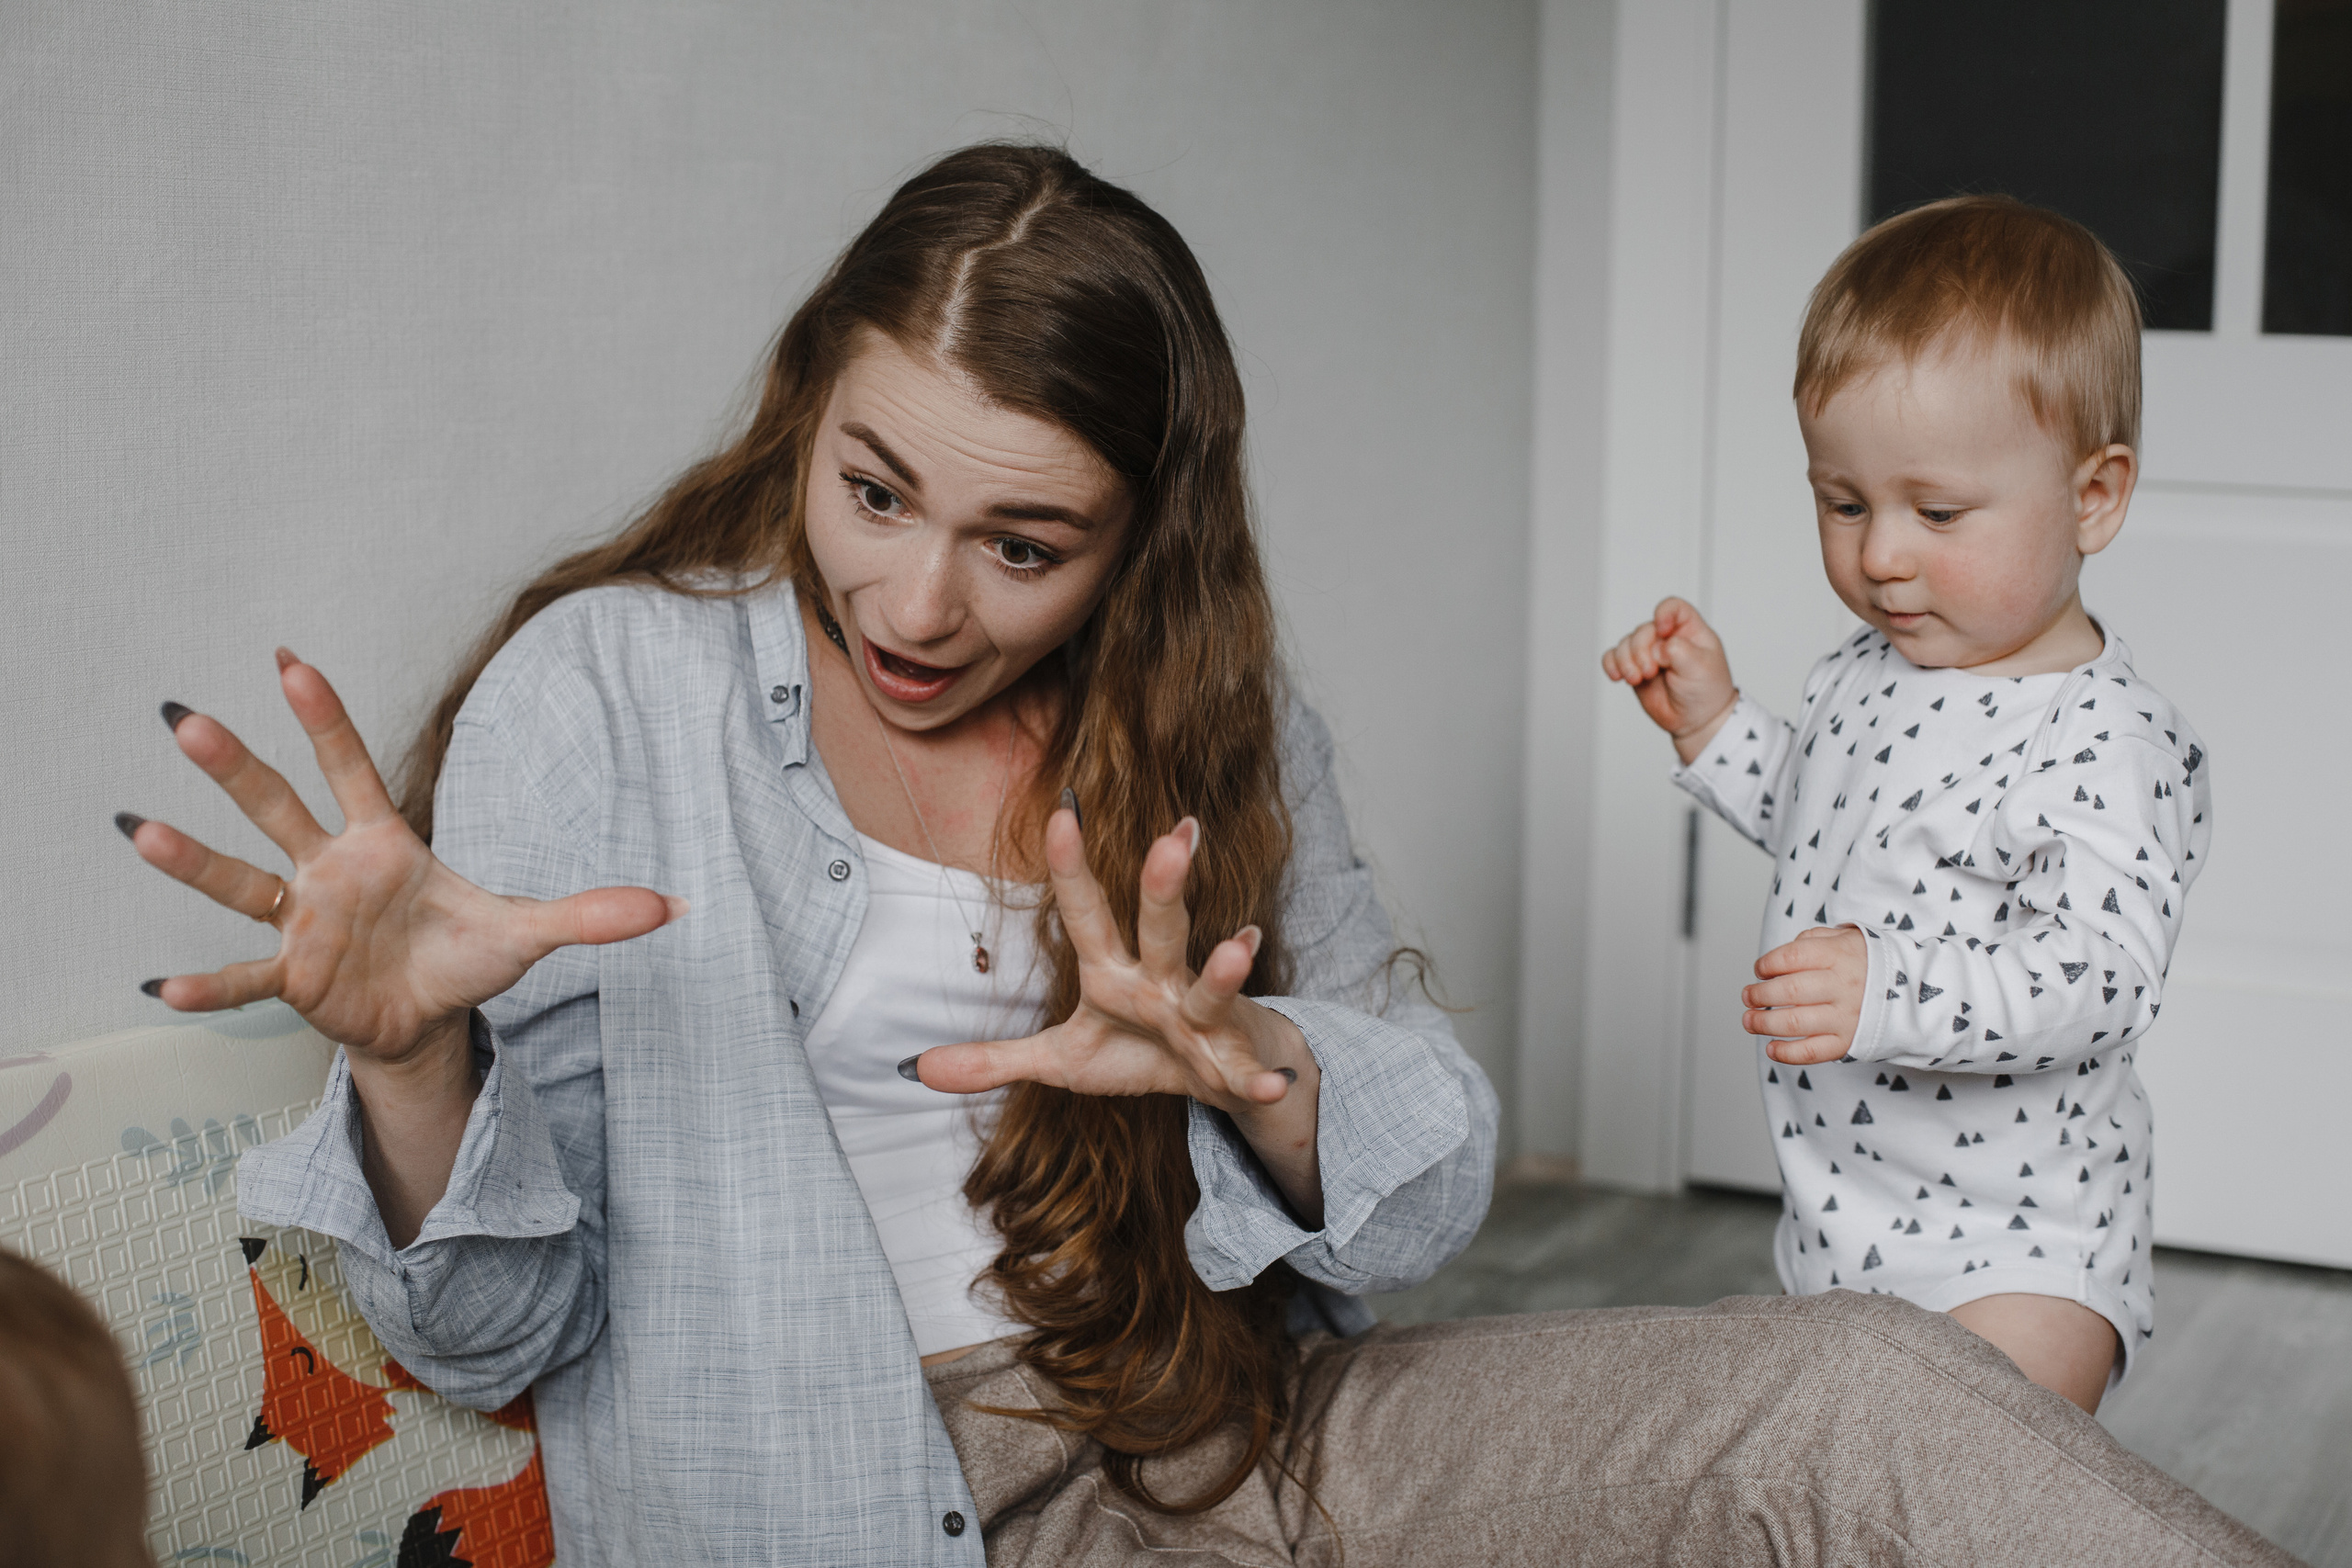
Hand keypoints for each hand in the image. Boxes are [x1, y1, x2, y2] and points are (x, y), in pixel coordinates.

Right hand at [122, 651, 684, 1065]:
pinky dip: (209, 985)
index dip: (323, 718)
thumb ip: (594, 915)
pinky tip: (160, 989)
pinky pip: (246, 976)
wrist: (427, 1021)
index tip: (288, 660)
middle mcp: (330, 871)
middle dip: (236, 768)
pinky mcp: (294, 977)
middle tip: (184, 719)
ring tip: (138, 830)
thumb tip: (680, 904)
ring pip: (242, 882)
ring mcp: (303, 921)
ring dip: (194, 861)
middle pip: (278, 808)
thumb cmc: (464, 959)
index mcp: (385, 843)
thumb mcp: (532, 935)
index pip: (351, 768)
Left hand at [910, 804, 1322, 1218]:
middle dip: (1165, 887)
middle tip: (1175, 836)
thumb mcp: (1062, 1061)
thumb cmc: (1141, 1052)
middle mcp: (1161, 982)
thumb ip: (995, 1059)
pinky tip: (1271, 1083)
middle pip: (1160, 928)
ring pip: (1212, 988)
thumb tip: (914, 1067)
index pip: (1087, 912)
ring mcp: (1203, 1019)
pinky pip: (1249, 1073)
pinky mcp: (1234, 1063)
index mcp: (1113, 973)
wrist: (1226, 1078)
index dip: (1071, 867)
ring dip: (1225, 971)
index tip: (1062, 810)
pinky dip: (1261, 1081)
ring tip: (1239, 946)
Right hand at [1600, 597, 1737, 762]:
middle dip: (1641, 651)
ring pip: (1625, 643)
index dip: (1663, 614)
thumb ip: (1678, 650)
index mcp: (1689, 631)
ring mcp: (1649, 653)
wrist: (1697, 721)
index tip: (1663, 632)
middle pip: (1643, 630)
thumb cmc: (1707, 691)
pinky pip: (1613, 658)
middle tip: (1650, 672)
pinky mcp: (1634, 669)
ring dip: (1626, 661)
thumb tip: (1655, 649)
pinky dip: (1611, 665)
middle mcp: (1667, 638)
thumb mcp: (1701, 667)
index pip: (1673, 608)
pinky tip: (1617, 676)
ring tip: (1637, 679)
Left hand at [1743, 925, 1866, 1064]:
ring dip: (1763, 1023)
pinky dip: (1787, 1053)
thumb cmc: (1872, 964)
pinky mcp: (1849, 1042)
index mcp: (1841, 955)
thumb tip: (1780, 958)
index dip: (1767, 964)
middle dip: (1759, 995)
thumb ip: (1813, 941)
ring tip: (1749, 1020)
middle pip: (1788, 991)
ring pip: (1793, 1023)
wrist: (1916, 993)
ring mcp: (1846, 1016)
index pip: (1792, 957)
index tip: (1760, 970)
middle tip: (1748, 996)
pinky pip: (1812, 1052)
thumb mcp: (1848, 939)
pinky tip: (1772, 1048)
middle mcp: (1843, 986)